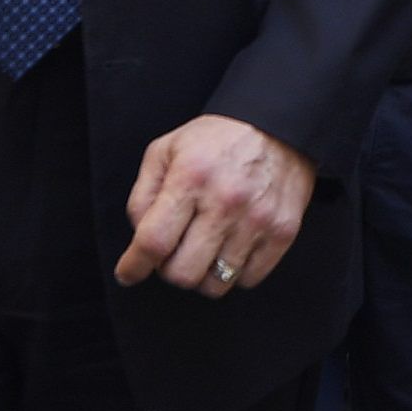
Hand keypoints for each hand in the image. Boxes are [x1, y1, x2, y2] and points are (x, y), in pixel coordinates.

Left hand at [118, 115, 315, 297]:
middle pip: (183, 273)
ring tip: (203, 249)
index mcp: (190, 177)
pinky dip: (234, 274)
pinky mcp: (283, 232)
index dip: (134, 266)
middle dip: (169, 269)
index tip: (128, 273)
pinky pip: (248, 281)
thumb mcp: (166, 150)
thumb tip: (139, 242)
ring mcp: (257, 220)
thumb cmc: (215, 140)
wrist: (277, 125)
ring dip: (202, 274)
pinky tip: (230, 249)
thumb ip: (142, 196)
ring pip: (215, 285)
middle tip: (174, 252)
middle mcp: (225, 201)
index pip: (154, 241)